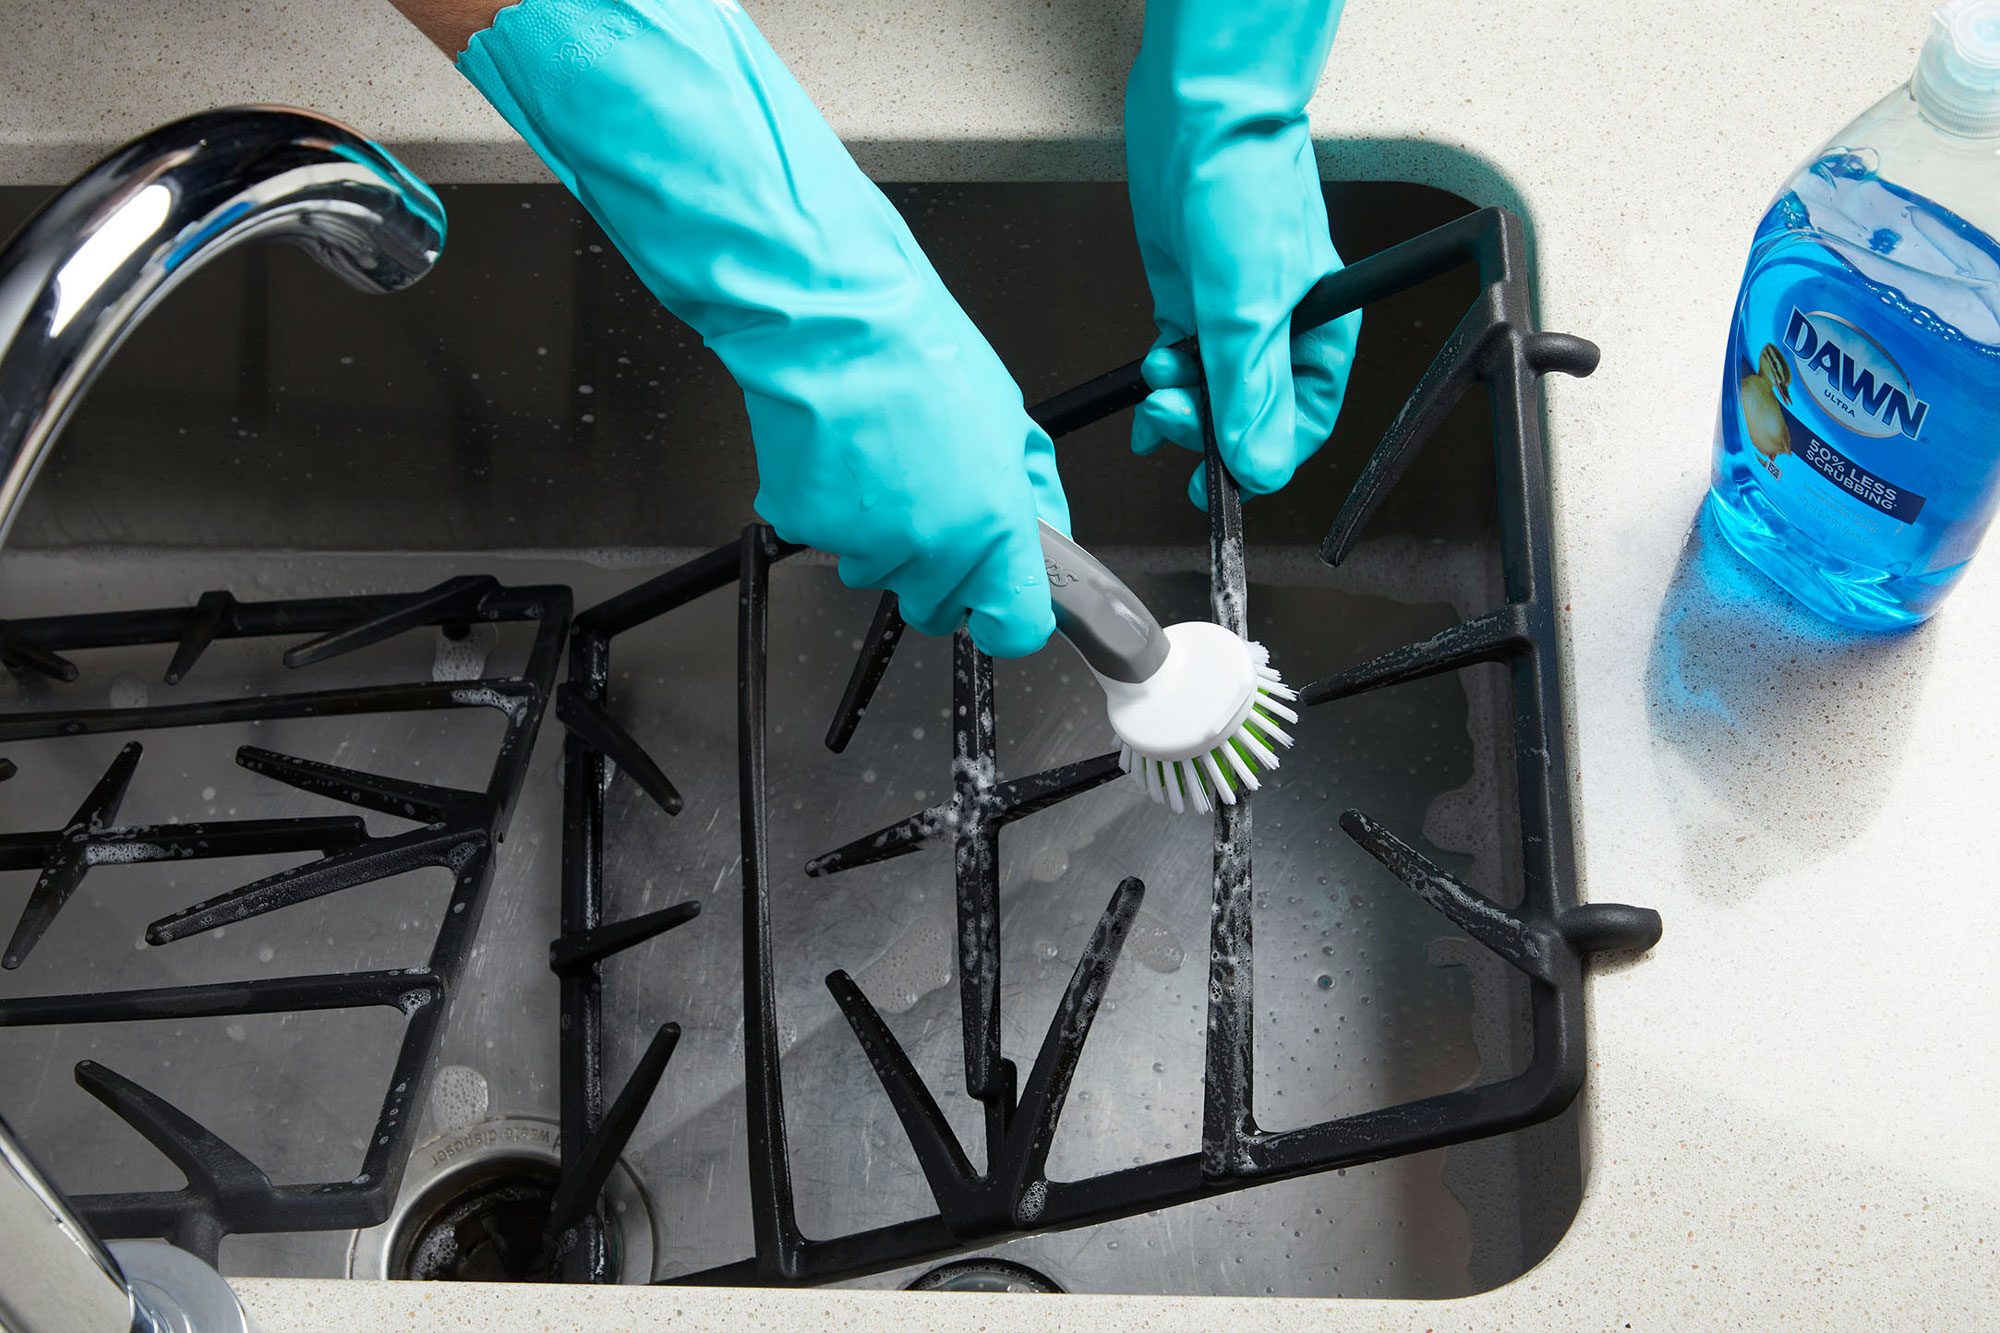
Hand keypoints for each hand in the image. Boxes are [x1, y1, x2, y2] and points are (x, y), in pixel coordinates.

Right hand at [455, 0, 1067, 655]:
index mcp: (994, 528)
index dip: (1009, 617)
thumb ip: (1033, 495)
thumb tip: (1047, 536)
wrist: (833, 319)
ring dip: (885, 537)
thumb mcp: (1010, 420)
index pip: (1014, 628)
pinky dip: (836, 509)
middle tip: (935, 503)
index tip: (1004, 604)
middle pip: (939, 607)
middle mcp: (933, 550)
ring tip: (885, 460)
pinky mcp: (809, 527)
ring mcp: (866, 545)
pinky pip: (830, 537)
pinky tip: (847, 455)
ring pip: (880, 572)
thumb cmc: (921, 353)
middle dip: (943, 571)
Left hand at [1124, 0, 1361, 509]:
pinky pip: (1181, 368)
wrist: (1204, 116)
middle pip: (1247, 416)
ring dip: (1177, 402)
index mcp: (1323, 337)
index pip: (1297, 427)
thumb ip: (1249, 390)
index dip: (1256, 458)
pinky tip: (1147, 398)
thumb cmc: (1249, 184)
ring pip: (1208, 394)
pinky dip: (1162, 387)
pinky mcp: (1194, 303)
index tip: (1214, 480)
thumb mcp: (1249, 305)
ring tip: (1159, 378)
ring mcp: (1234, 320)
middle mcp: (1283, 334)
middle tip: (1172, 415)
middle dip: (1204, 426)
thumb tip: (1256, 462)